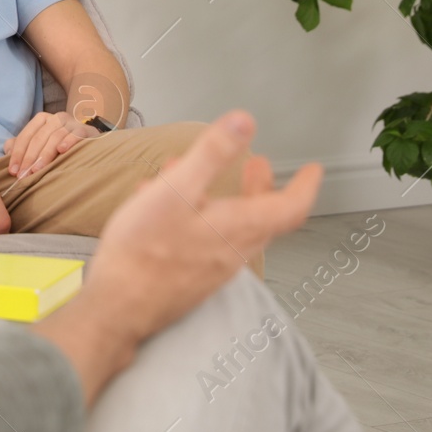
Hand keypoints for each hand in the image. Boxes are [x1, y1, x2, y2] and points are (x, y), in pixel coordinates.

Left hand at [3, 110, 100, 177]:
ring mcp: (70, 122)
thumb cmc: (58, 145)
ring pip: (54, 137)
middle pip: (38, 138)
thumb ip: (21, 146)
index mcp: (41, 120)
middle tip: (24, 175)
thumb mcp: (38, 144)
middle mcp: (55, 118)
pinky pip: (75, 134)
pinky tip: (61, 151)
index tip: (13, 171)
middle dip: (29, 158)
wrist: (87, 141)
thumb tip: (7, 150)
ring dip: (44, 155)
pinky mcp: (84, 129)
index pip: (25, 136)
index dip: (17, 154)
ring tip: (37, 170)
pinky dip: (68, 141)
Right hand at [88, 110, 319, 343]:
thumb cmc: (143, 252)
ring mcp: (212, 268)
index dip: (305, 186)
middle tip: (257, 164)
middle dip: (260, 186)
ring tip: (203, 177)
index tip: (313, 171)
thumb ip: (212, 154)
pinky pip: (206, 241)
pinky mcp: (191, 277)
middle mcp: (232, 251)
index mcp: (238, 228)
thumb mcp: (176, 190)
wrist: (118, 309)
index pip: (290, 208)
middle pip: (261, 217)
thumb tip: (243, 121)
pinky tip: (165, 206)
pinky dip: (198, 216)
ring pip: (231, 228)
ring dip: (225, 198)